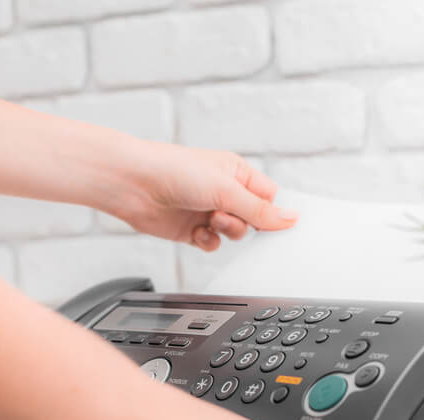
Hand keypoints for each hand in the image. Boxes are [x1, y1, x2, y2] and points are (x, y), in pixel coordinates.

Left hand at [107, 142, 299, 251]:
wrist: (133, 184)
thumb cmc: (175, 171)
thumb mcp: (226, 190)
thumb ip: (260, 210)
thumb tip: (290, 218)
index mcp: (237, 173)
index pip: (269, 196)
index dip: (273, 212)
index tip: (277, 225)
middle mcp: (224, 191)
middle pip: (254, 219)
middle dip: (244, 222)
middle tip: (229, 215)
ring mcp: (208, 211)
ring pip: (235, 233)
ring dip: (226, 231)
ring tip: (210, 219)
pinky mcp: (192, 229)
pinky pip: (214, 244)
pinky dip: (208, 241)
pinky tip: (197, 232)